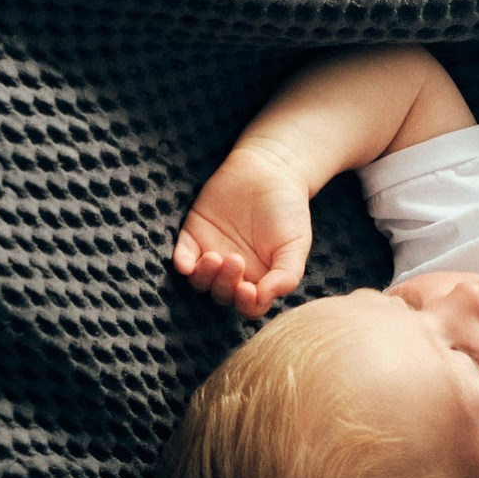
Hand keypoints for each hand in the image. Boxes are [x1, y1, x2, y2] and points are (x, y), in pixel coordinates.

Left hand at [173, 139, 313, 317]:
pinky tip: (186, 263)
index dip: (247, 304)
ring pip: (201, 282)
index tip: (249, 289)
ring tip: (216, 257)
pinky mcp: (194, 236)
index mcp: (261, 278)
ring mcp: (212, 255)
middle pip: (223, 296)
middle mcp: (235, 273)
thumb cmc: (287, 209)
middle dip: (226, 285)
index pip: (249, 307)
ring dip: (205, 277)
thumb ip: (286, 275)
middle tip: (236, 259)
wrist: (270, 170)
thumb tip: (263, 298)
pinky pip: (182, 257)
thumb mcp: (296, 244)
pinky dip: (182, 263)